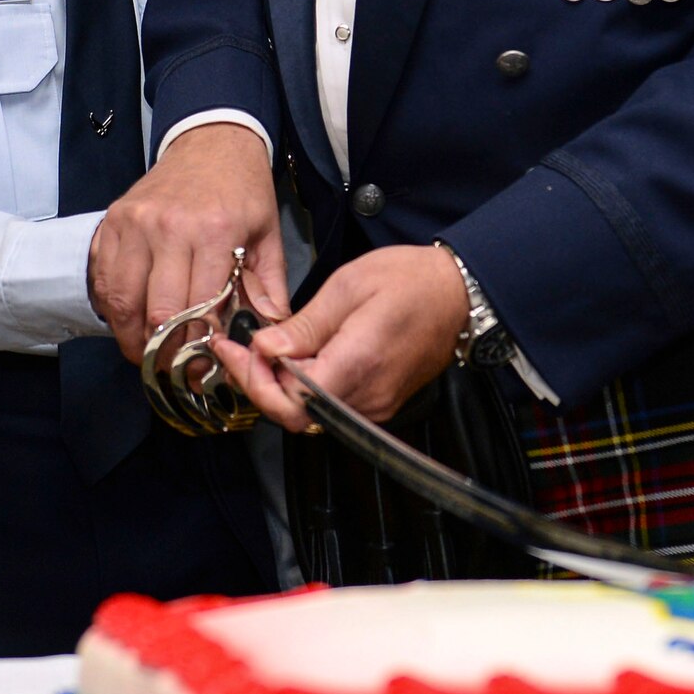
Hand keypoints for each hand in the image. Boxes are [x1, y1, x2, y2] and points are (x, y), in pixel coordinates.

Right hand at [89, 123, 286, 362]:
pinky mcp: (113, 221)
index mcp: (214, 232)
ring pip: (121, 300)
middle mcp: (168, 227)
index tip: (202, 368)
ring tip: (147, 353)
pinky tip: (129, 320)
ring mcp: (134, 223)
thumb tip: (268, 334)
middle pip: (156, 311)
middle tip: (172, 369)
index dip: (198, 347)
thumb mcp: (268, 235)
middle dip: (163, 351)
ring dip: (131, 337)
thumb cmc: (242, 190)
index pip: (198, 308)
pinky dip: (112, 307)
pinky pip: (103, 278)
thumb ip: (269, 288)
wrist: (212, 140)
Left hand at [213, 244, 467, 432]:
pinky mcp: (380, 403)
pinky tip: (295, 361)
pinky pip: (331, 407)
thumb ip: (306, 325)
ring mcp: (376, 406)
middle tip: (240, 350)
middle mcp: (367, 397)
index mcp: (356, 364)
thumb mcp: (349, 286)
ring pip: (311, 414)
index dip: (253, 379)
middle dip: (260, 384)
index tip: (234, 349)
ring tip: (261, 352)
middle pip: (295, 414)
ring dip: (280, 388)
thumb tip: (265, 349)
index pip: (289, 401)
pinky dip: (305, 389)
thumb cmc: (411, 280)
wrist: (459, 293)